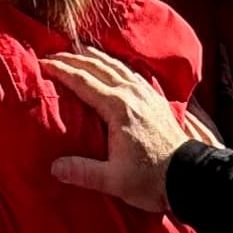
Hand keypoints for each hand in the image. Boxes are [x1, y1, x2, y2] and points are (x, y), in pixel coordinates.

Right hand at [46, 46, 190, 213]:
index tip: (42, 63)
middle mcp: (132, 93)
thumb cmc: (151, 180)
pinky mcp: (155, 98)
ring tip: (76, 52)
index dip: (61, 69)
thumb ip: (83, 172)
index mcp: (118, 108)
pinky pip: (130, 72)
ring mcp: (146, 93)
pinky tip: (110, 67)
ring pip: (115, 65)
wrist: (190, 176)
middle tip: (52, 54)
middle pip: (97, 66)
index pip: (83, 80)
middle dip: (72, 57)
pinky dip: (113, 65)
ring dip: (93, 56)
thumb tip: (54, 168)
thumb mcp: (114, 180)